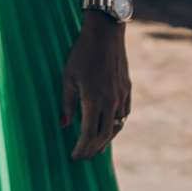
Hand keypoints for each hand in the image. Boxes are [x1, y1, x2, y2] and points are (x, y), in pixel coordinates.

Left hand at [60, 16, 130, 160]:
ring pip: (116, 127)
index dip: (80, 147)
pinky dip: (116, 126)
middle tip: (83, 156)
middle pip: (103, 135)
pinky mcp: (127, 90)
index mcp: (94, 100)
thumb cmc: (81, 53)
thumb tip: (63, 125)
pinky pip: (124, 115)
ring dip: (106, 140)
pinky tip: (110, 128)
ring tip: (96, 148)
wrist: (105, 34)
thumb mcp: (68, 77)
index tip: (74, 157)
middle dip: (92, 148)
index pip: (88, 134)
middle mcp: (111, 102)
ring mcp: (121, 96)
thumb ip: (67, 103)